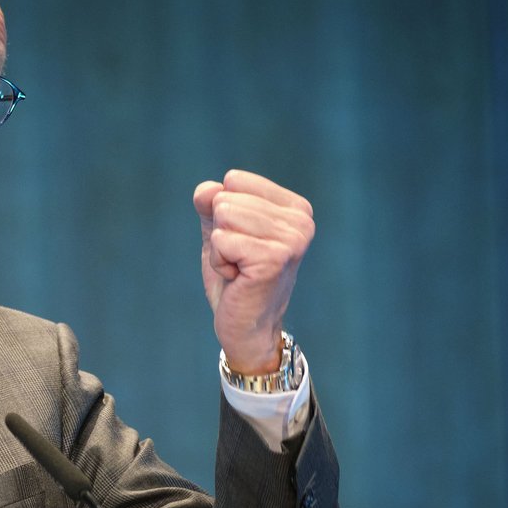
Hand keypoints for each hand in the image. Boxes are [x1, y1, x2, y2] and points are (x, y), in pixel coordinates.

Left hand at [193, 170, 313, 373]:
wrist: (247, 327)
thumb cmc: (235, 278)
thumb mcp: (221, 230)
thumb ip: (211, 203)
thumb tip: (207, 190)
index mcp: (295, 207)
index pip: (234, 180)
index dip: (224, 214)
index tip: (241, 244)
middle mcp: (301, 220)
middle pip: (225, 198)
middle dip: (221, 232)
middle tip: (240, 260)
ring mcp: (291, 239)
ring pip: (223, 215)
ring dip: (220, 248)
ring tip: (239, 269)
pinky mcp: (273, 258)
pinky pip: (221, 240)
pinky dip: (220, 262)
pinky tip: (238, 279)